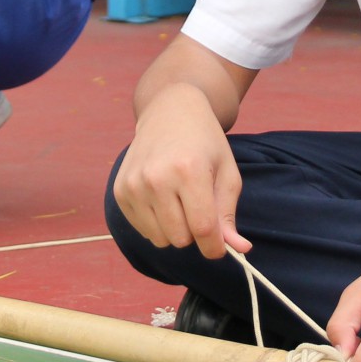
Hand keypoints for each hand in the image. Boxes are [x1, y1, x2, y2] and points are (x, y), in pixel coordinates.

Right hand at [114, 85, 247, 260]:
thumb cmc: (205, 144)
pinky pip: (143, 230)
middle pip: (181, 239)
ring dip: (175, 230)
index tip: (220, 248)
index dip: (215, 247)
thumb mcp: (227, 173)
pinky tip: (162, 198)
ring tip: (179, 201)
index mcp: (189, 170)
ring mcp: (134, 184)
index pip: (203, 229)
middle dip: (195, 233)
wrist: (170, 112)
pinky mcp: (120, 190)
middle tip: (198, 208)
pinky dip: (157, 223)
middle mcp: (156, 177)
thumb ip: (228, 214)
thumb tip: (240, 249)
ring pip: (160, 239)